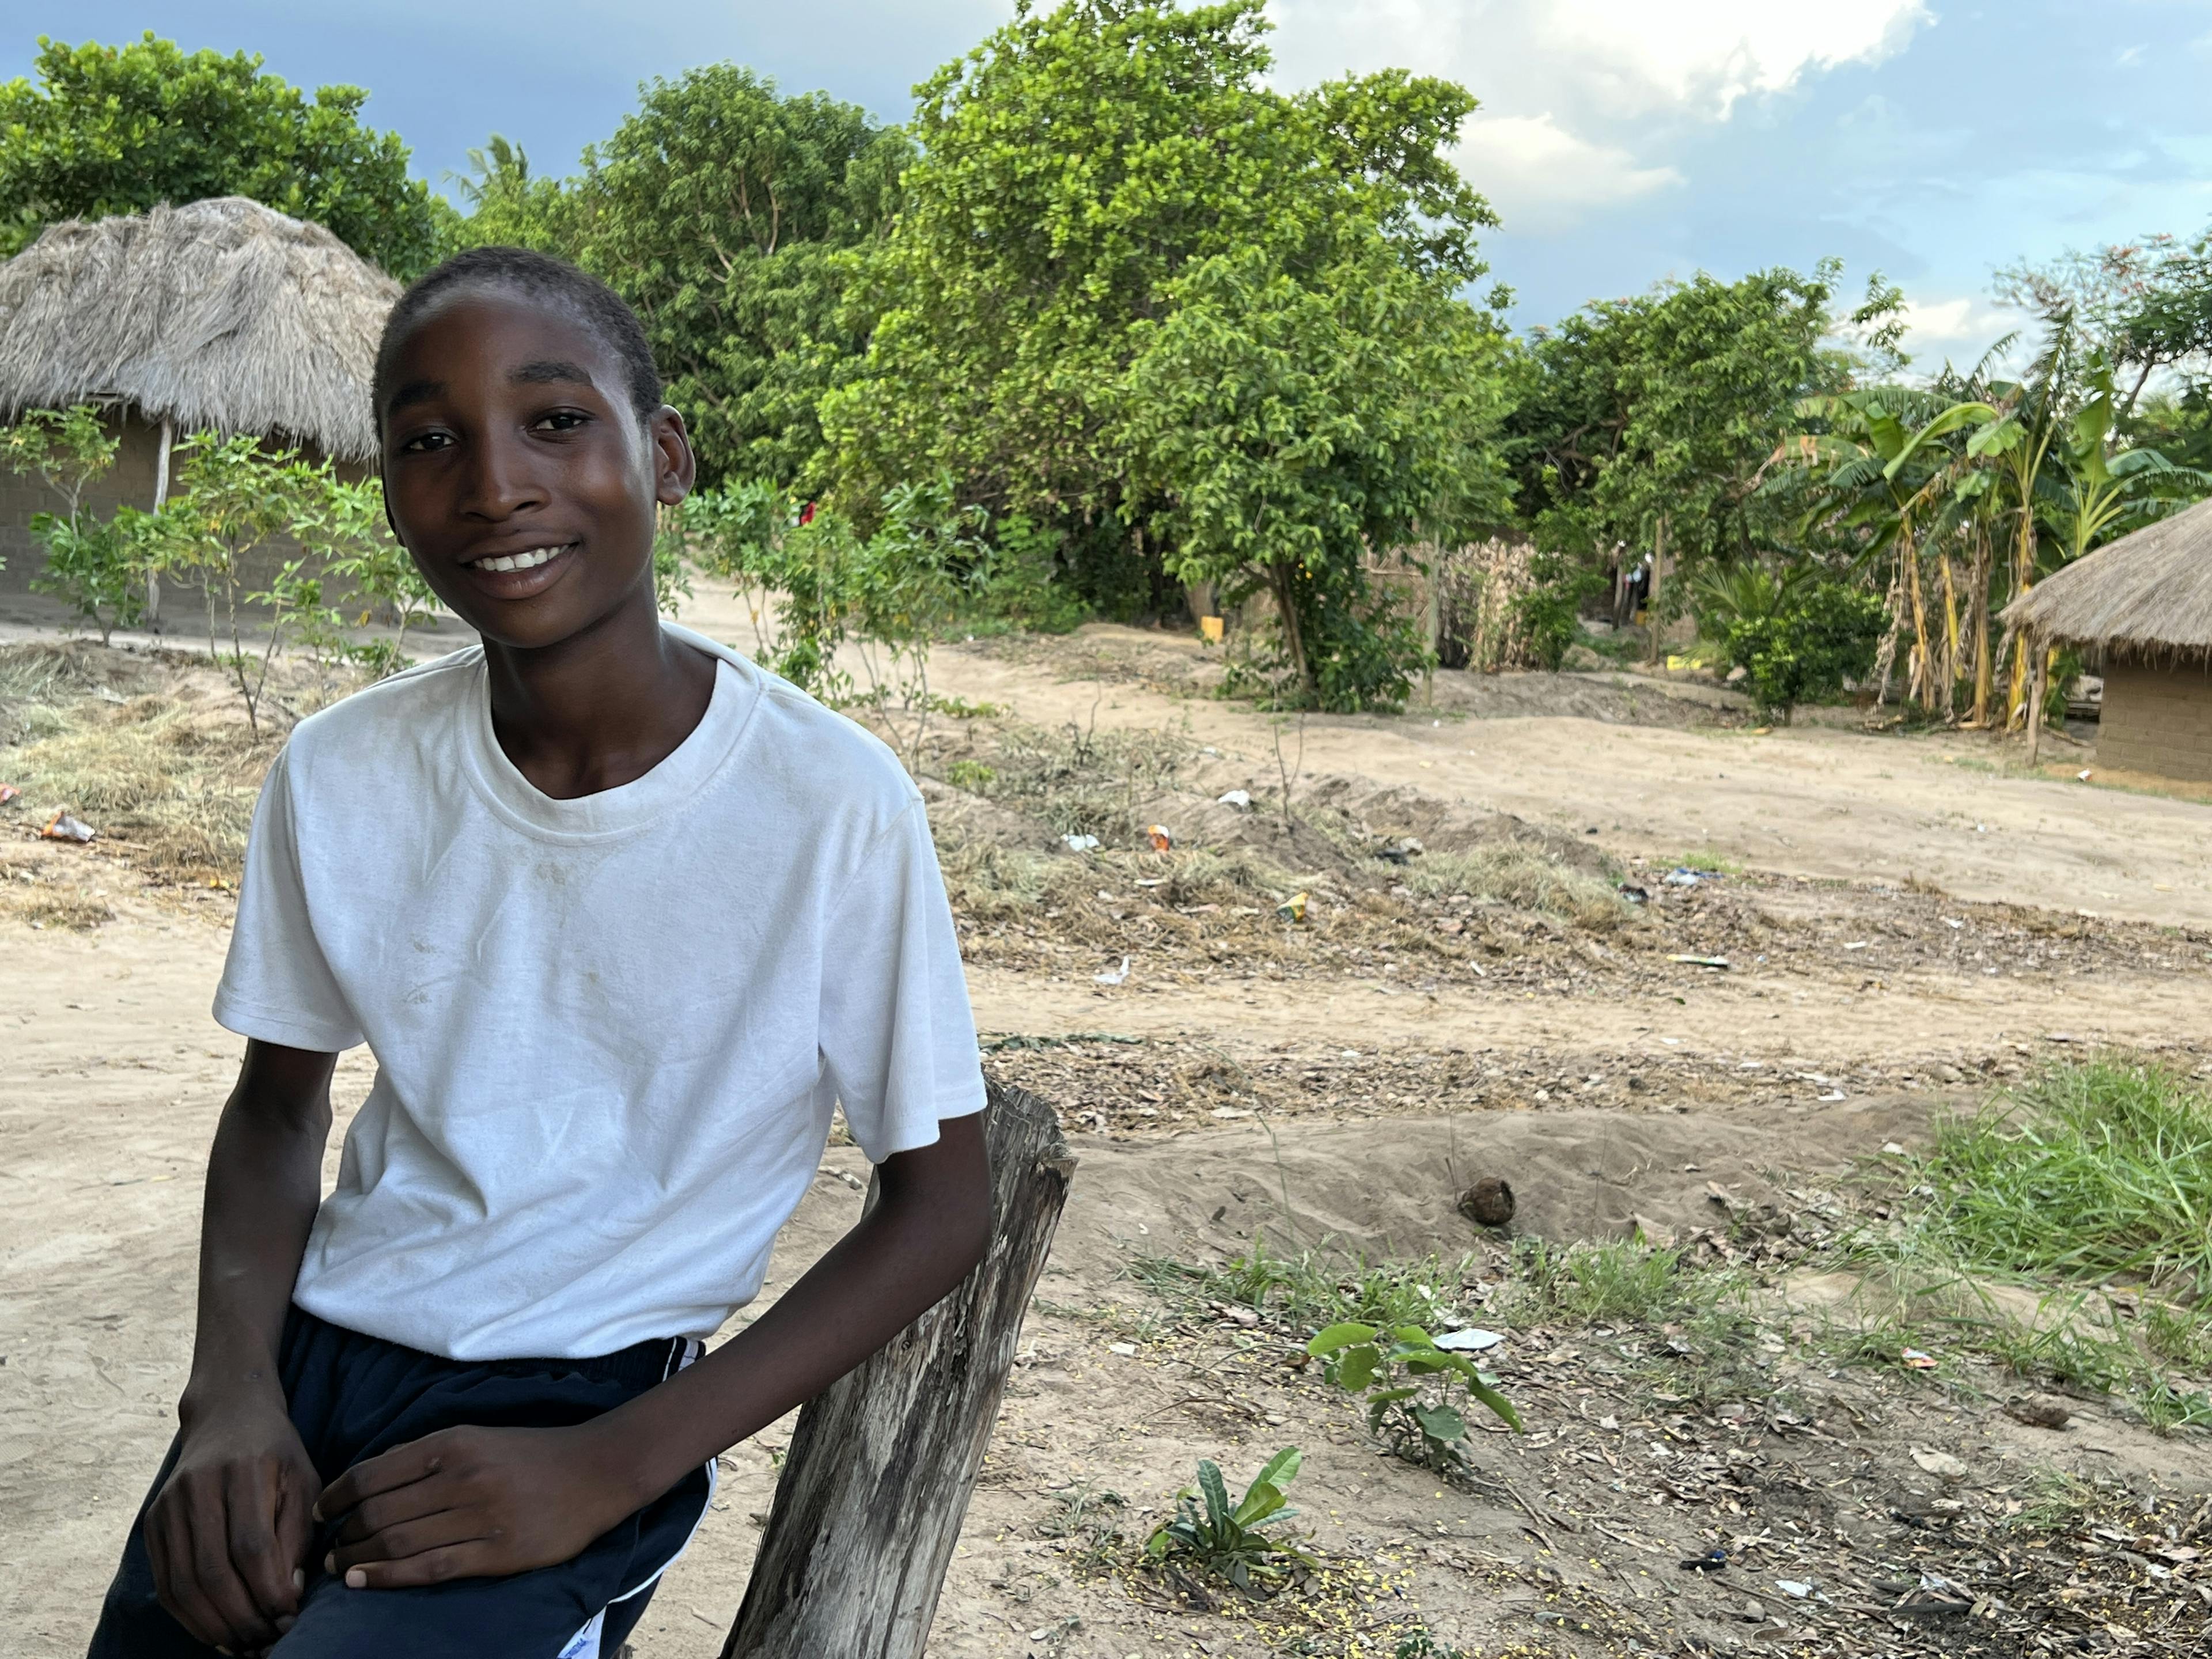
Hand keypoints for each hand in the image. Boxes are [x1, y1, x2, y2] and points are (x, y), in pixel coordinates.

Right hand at [145, 1397, 320, 1653]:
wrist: (226, 1415)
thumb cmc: (276, 1454)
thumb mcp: (302, 1481)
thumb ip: (296, 1535)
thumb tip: (288, 1592)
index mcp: (244, 1471)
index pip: (253, 1547)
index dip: (270, 1591)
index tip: (292, 1616)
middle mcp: (199, 1487)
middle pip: (214, 1572)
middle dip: (244, 1618)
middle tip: (269, 1641)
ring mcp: (168, 1506)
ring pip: (185, 1585)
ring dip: (215, 1627)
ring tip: (245, 1646)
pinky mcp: (151, 1523)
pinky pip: (165, 1583)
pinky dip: (189, 1617)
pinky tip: (216, 1633)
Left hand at [319, 1423, 634, 1588]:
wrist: (597, 1470)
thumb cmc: (532, 1453)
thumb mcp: (478, 1436)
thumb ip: (427, 1455)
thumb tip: (371, 1478)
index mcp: (453, 1444)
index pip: (373, 1474)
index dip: (337, 1496)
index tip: (322, 1512)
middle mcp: (462, 1478)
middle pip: (378, 1512)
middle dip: (342, 1534)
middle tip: (327, 1548)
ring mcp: (480, 1517)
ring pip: (397, 1542)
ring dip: (357, 1558)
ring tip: (340, 1568)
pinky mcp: (498, 1553)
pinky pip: (430, 1568)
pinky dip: (387, 1576)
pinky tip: (363, 1581)